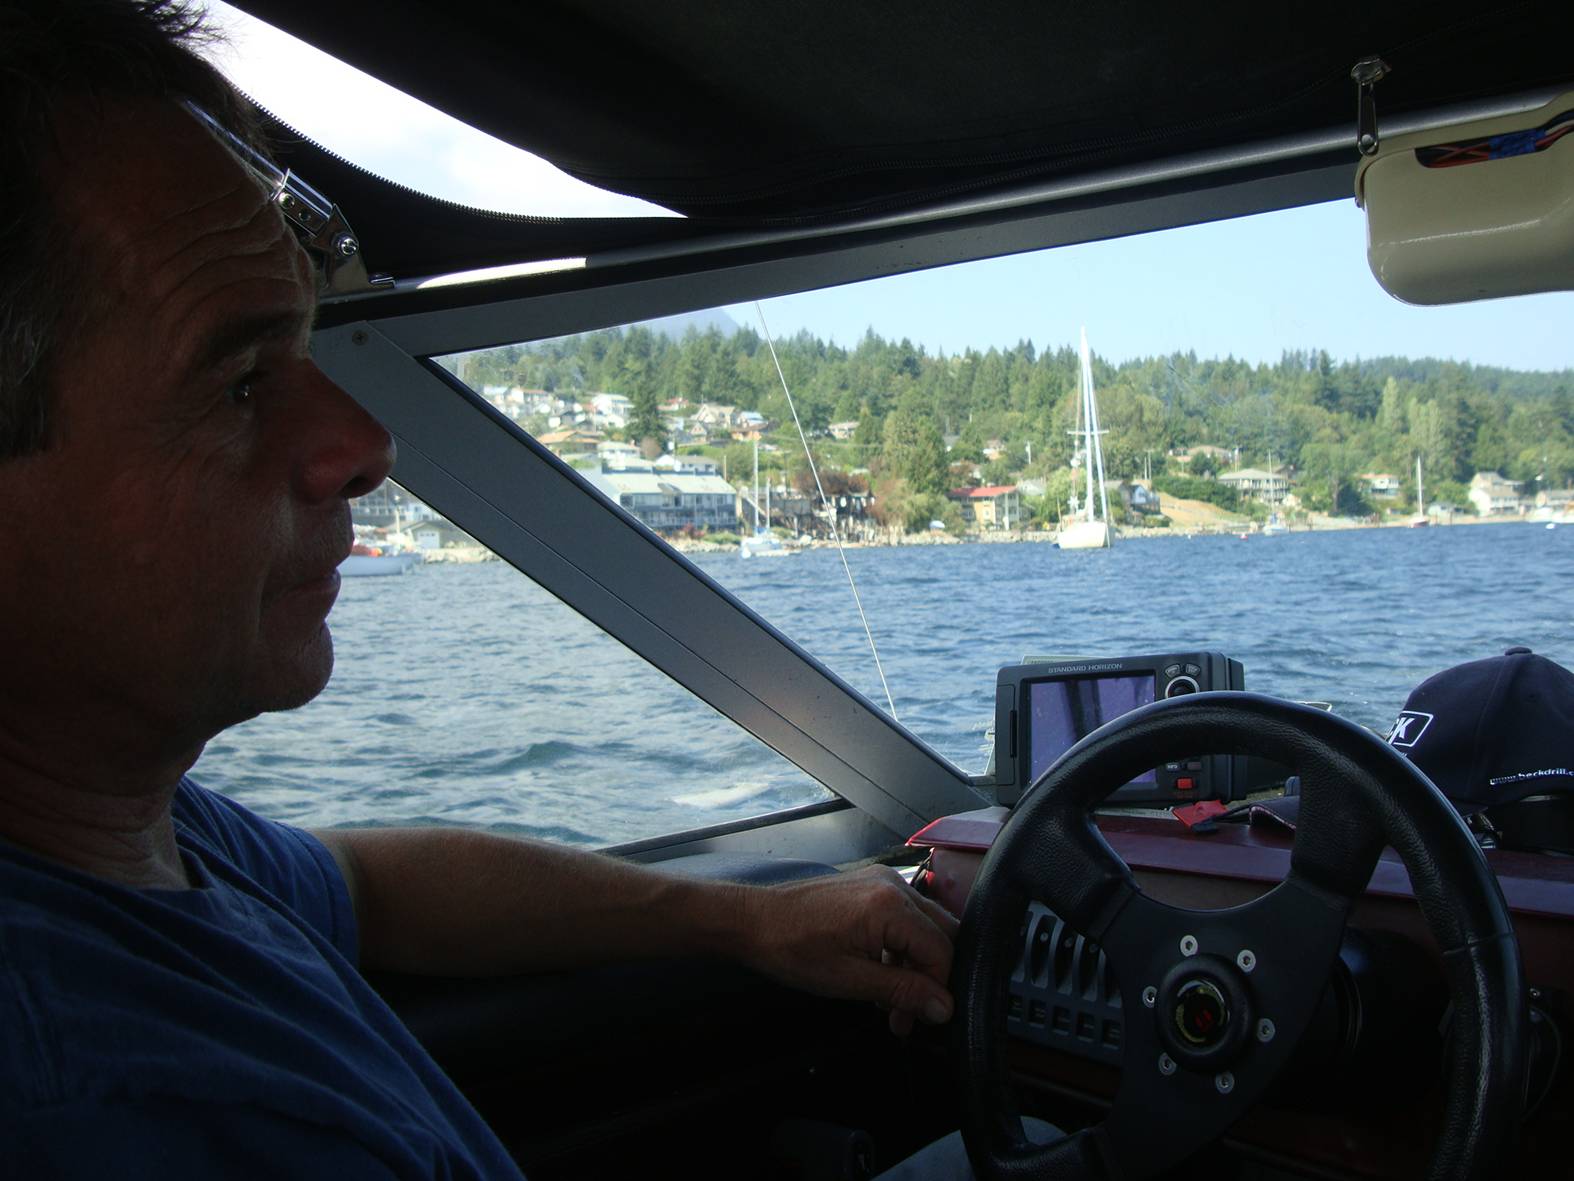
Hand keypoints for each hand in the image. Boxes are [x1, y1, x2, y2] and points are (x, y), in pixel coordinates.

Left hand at [739, 866, 959, 1035]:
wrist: (753, 921)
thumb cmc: (792, 949)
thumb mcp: (850, 979)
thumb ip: (903, 991)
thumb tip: (943, 1008)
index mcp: (891, 905)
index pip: (942, 950)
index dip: (939, 989)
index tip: (926, 1020)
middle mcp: (893, 885)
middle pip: (941, 934)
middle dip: (931, 979)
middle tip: (912, 1015)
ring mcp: (882, 881)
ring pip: (924, 927)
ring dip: (915, 967)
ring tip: (893, 1005)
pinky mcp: (871, 886)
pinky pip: (903, 917)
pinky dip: (900, 948)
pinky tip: (882, 977)